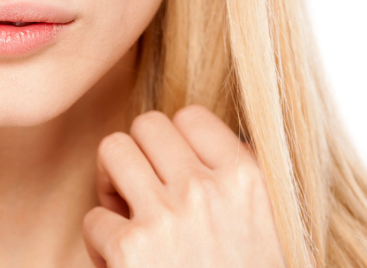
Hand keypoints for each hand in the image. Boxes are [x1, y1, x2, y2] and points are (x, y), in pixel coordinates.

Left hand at [83, 106, 285, 267]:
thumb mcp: (272, 229)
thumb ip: (238, 183)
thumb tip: (190, 141)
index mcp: (251, 180)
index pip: (190, 117)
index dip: (175, 145)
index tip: (177, 176)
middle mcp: (209, 190)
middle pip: (146, 126)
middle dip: (139, 158)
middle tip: (146, 197)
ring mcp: (167, 217)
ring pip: (112, 151)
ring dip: (114, 186)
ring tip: (132, 223)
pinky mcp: (130, 249)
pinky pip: (94, 218)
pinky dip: (102, 246)